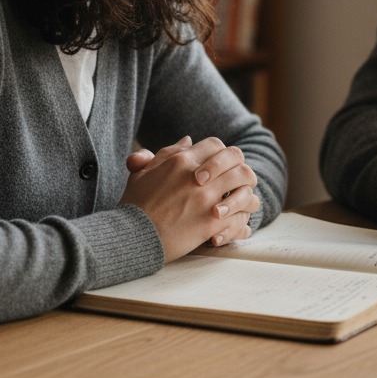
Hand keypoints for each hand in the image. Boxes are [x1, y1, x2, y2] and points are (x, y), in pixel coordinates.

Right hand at [121, 136, 259, 261]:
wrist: (131, 237)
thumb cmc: (134, 205)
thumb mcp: (143, 172)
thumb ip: (167, 153)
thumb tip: (188, 140)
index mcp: (181, 161)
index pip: (215, 145)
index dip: (221, 153)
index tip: (221, 165)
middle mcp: (197, 176)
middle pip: (237, 160)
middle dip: (240, 168)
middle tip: (238, 180)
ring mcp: (206, 199)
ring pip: (245, 184)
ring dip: (246, 191)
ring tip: (242, 199)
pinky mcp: (211, 223)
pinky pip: (240, 214)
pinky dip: (242, 218)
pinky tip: (238, 222)